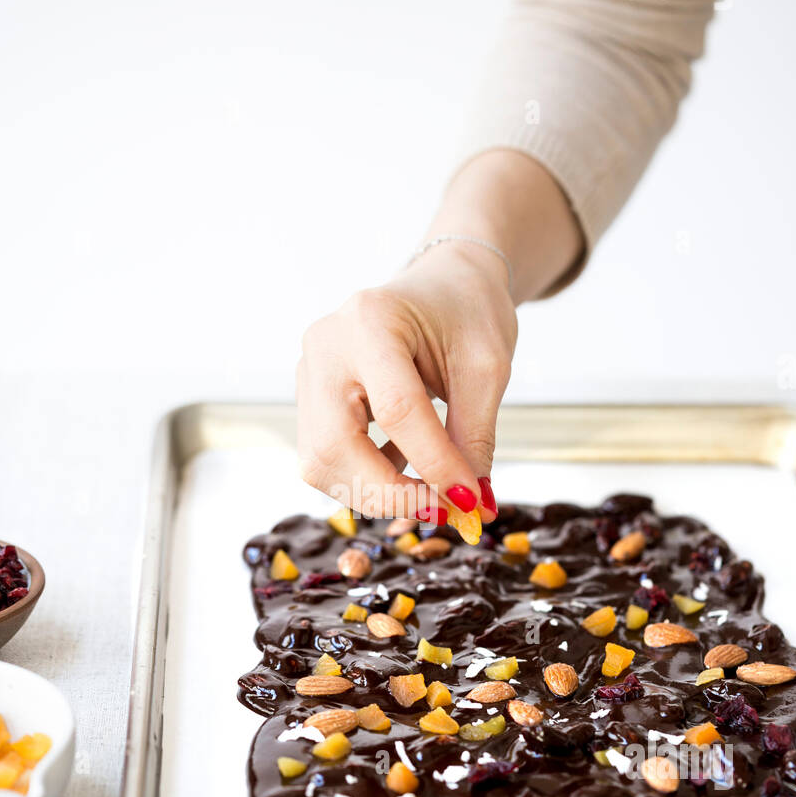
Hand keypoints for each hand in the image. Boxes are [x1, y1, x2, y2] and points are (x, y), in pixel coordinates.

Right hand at [297, 241, 516, 523]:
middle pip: (333, 445)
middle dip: (387, 492)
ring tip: (428, 490)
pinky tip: (405, 467)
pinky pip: (325, 457)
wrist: (442, 286)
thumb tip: (471, 507)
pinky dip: (366, 478)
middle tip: (440, 511)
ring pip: (319, 461)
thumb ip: (475, 437)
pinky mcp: (310, 397)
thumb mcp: (487, 369)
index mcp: (371, 320)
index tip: (469, 502)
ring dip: (374, 492)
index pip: (397, 410)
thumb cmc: (467, 314)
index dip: (433, 464)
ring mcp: (309, 372)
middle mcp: (325, 345)